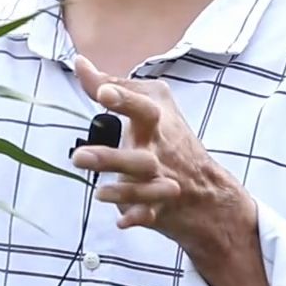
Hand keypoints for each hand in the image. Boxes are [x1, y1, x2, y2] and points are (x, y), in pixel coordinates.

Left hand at [69, 55, 257, 252]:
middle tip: (78, 157)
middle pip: (139, 157)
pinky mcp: (158, 208)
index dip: (123, 99)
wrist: (207, 191)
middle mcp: (158, 153)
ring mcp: (160, 182)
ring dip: (122, 191)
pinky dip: (138, 218)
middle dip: (110, 158)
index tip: (102, 92)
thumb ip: (110, 84)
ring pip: (143, 189)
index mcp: (156, 124)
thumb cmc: (169, 138)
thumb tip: (79, 63)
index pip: (142, 108)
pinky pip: (149, 215)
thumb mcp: (150, 104)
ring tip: (98, 193)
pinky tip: (122, 221)